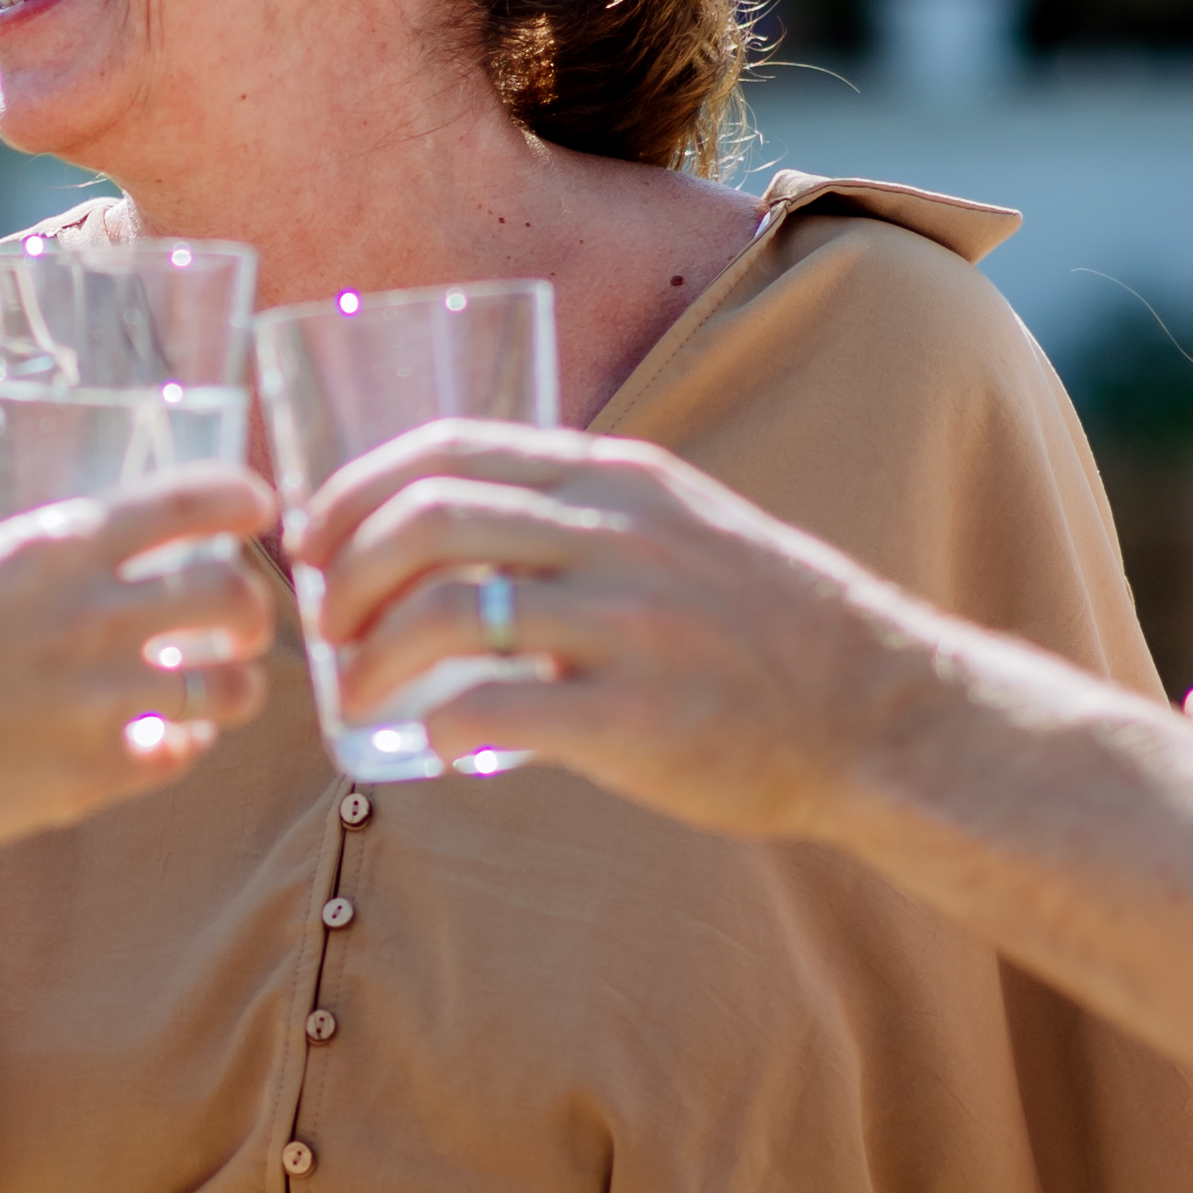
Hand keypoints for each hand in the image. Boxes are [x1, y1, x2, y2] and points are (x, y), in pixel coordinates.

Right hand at [0, 467, 275, 854]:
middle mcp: (90, 619)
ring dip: (235, 684)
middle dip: (250, 605)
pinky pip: (184, 753)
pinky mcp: (95, 774)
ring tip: (215, 688)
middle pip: (236, 595)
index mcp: (52, 548)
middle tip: (236, 618)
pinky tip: (161, 738)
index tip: (255, 508)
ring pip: (233, 687)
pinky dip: (184, 743)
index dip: (241, 497)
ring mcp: (99, 703)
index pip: (190, 501)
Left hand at [293, 424, 899, 836]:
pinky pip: (502, 710)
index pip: (452, 449)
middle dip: (344, 572)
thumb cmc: (760, 628)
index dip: (357, 489)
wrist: (879, 712)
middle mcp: (620, 535)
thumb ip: (581, 514)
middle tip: (319, 622)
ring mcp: (633, 625)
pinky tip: (428, 743)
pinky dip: (440, 724)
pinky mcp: (642, 717)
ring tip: (353, 692)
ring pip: (449, 611)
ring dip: (372, 656)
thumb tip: (455, 526)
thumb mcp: (676, 526)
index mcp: (619, 479)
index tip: (312, 537)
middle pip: (430, 519)